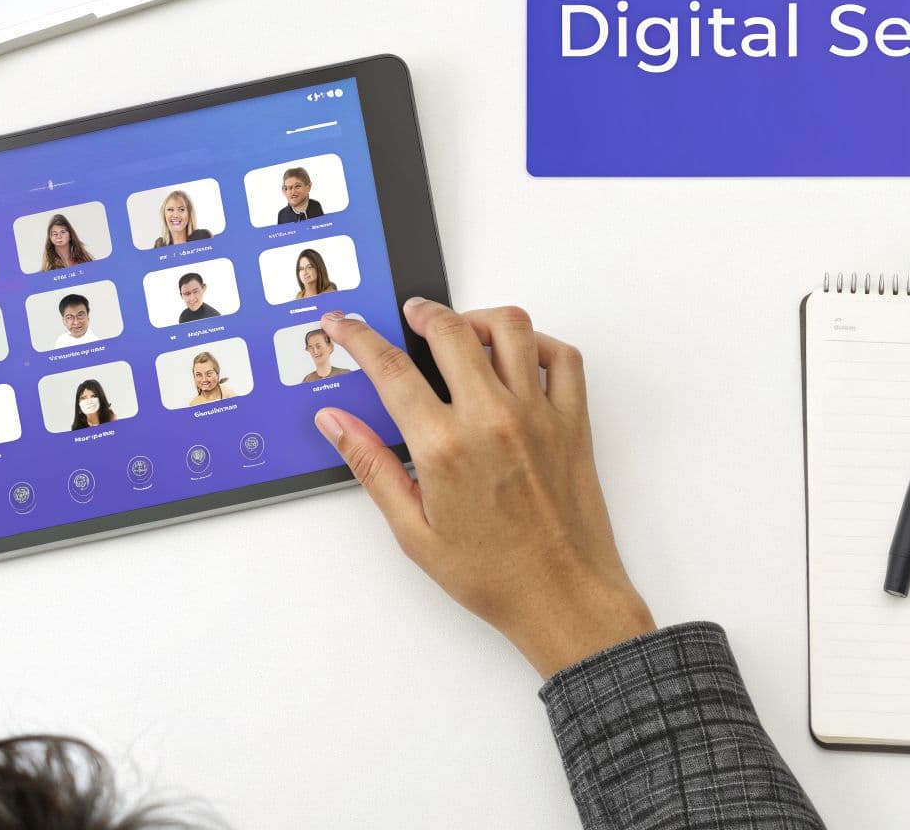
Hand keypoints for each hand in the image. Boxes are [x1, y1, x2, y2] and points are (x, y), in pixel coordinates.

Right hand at [314, 299, 655, 678]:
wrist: (563, 597)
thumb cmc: (494, 575)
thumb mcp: (413, 530)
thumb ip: (371, 466)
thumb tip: (336, 423)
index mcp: (444, 447)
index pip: (390, 368)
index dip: (358, 336)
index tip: (344, 324)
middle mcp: (492, 420)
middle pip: (449, 331)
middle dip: (420, 312)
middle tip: (408, 315)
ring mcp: (538, 415)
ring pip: (510, 328)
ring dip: (477, 318)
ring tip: (460, 329)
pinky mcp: (573, 422)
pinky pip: (561, 357)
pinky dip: (537, 343)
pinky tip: (516, 356)